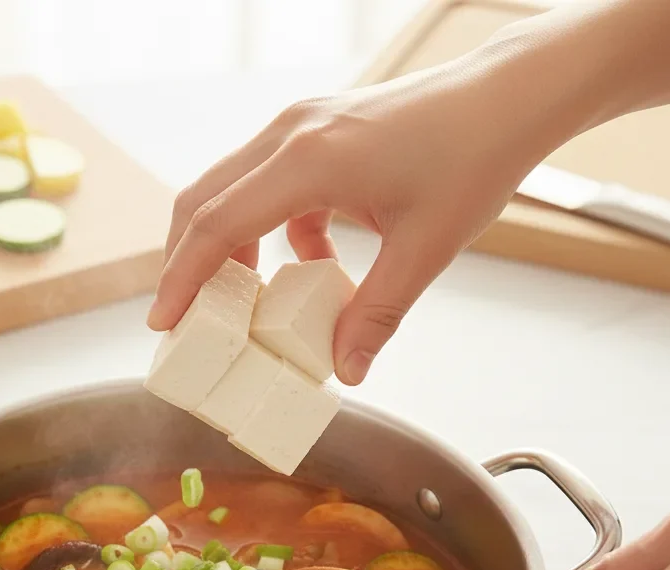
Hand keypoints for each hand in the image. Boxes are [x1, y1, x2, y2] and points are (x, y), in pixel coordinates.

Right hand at [147, 0, 669, 385]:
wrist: (505, 96)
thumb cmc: (472, 157)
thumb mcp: (425, 250)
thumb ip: (376, 314)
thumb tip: (344, 372)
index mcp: (309, 161)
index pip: (217, 225)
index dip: (182, 278)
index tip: (163, 322)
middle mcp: (290, 135)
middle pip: (203, 201)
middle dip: (186, 263)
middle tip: (185, 318)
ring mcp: (299, 128)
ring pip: (228, 190)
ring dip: (227, 247)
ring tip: (244, 300)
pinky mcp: (313, 132)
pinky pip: (267, 186)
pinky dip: (273, 231)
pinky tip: (313, 260)